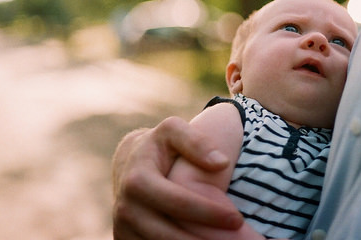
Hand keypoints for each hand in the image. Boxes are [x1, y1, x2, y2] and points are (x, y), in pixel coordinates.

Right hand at [112, 116, 243, 238]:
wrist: (129, 162)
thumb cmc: (159, 144)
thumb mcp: (174, 131)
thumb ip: (197, 141)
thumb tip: (221, 163)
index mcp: (138, 181)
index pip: (179, 203)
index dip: (210, 213)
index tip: (237, 219)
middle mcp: (125, 208)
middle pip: (169, 234)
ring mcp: (122, 227)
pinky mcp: (124, 239)